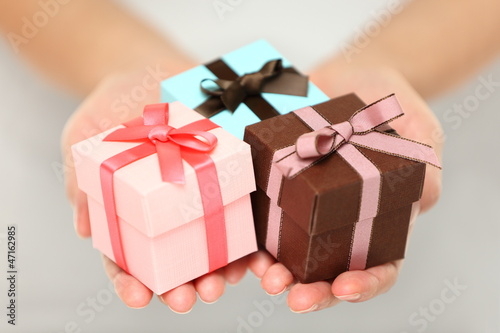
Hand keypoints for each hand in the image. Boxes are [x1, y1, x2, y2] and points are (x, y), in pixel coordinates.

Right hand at [62, 68, 248, 312]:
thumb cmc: (109, 108)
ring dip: (220, 271)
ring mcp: (202, 197)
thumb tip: (84, 227)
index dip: (131, 282)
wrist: (146, 69)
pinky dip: (251, 236)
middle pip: (175, 261)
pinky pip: (243, 211)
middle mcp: (169, 213)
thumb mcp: (84, 139)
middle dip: (181, 286)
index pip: (128, 259)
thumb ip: (81, 180)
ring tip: (224, 281)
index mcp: (132, 214)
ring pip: (213, 245)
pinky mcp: (228, 177)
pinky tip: (258, 252)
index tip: (138, 297)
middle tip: (188, 298)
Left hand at [246, 66, 442, 312]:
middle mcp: (337, 220)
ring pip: (287, 252)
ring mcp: (304, 205)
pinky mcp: (276, 184)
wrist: (353, 73)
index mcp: (377, 219)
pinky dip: (251, 233)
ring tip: (262, 271)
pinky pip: (261, 214)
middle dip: (307, 288)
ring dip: (273, 269)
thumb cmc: (393, 104)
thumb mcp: (421, 133)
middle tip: (287, 290)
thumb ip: (425, 170)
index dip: (364, 284)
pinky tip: (243, 241)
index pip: (376, 266)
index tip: (343, 287)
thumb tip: (419, 202)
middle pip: (326, 270)